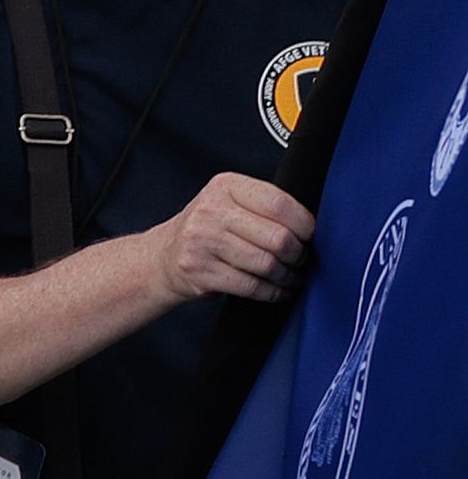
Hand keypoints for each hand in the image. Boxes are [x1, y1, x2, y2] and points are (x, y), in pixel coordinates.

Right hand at [148, 168, 319, 308]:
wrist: (164, 256)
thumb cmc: (208, 229)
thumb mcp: (231, 203)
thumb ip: (266, 207)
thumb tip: (315, 227)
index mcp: (225, 186)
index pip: (280, 204)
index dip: (305, 225)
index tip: (310, 236)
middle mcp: (211, 210)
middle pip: (279, 239)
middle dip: (298, 255)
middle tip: (299, 259)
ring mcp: (203, 240)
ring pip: (268, 266)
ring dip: (287, 277)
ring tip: (288, 275)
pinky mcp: (201, 270)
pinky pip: (254, 287)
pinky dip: (273, 292)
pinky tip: (274, 288)